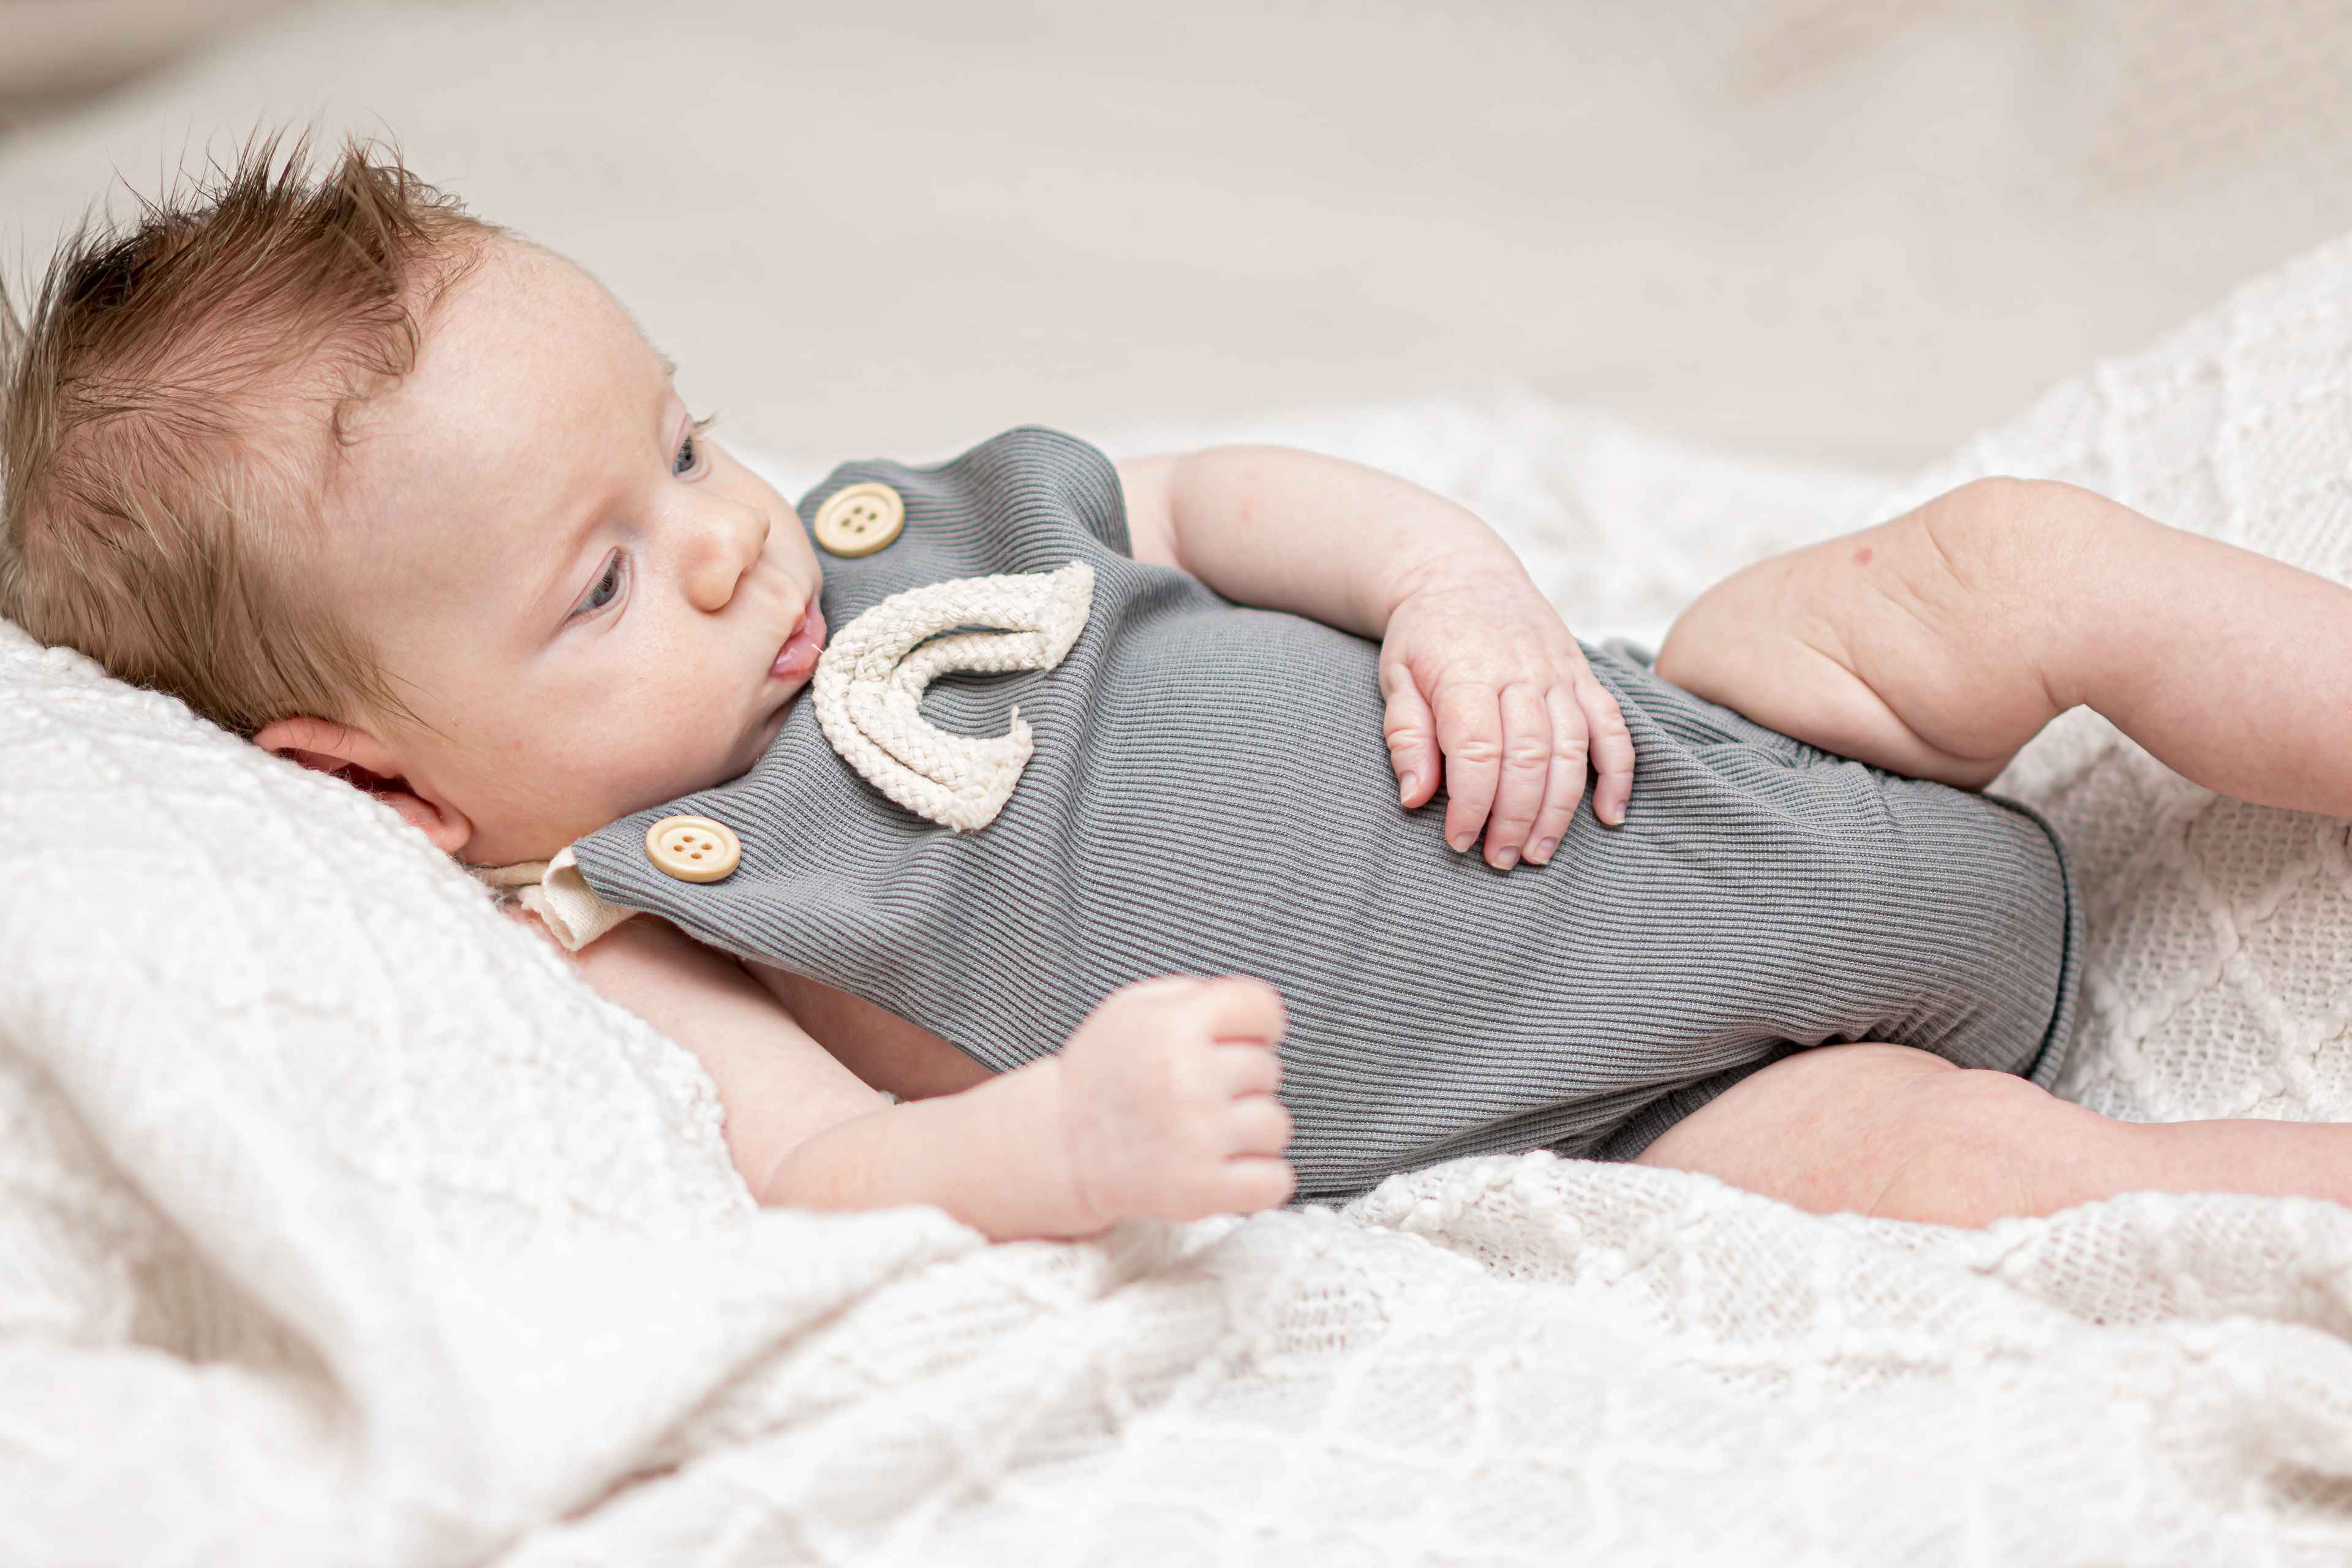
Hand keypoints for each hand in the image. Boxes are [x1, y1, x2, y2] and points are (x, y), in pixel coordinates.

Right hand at [1053, 977, 1293, 1227]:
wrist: (1061, 1145)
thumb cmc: (1108, 1070)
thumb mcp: (1134, 1008)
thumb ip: (1197, 995)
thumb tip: (1262, 1015)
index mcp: (1174, 1025)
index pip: (1261, 1009)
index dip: (1260, 1024)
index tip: (1244, 1039)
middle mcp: (1188, 1078)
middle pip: (1268, 1068)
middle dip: (1242, 1079)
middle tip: (1198, 1092)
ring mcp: (1197, 1138)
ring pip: (1275, 1126)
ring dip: (1251, 1130)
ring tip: (1208, 1131)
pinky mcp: (1201, 1191)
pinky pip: (1275, 1181)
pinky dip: (1263, 1178)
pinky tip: (1229, 1167)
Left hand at [1379, 566, 1633, 865]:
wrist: (1461, 571)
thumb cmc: (1422, 635)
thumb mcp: (1396, 677)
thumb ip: (1406, 735)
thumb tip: (1416, 797)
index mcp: (1466, 671)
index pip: (1478, 749)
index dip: (1472, 802)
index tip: (1460, 840)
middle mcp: (1520, 671)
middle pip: (1530, 755)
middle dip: (1517, 817)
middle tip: (1501, 859)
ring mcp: (1558, 671)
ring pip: (1573, 747)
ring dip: (1561, 808)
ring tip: (1540, 852)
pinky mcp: (1583, 674)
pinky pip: (1611, 724)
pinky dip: (1619, 771)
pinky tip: (1610, 814)